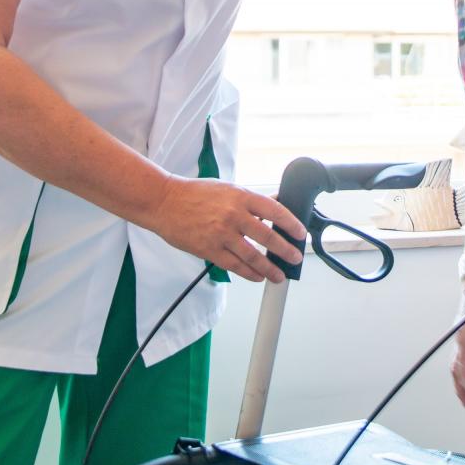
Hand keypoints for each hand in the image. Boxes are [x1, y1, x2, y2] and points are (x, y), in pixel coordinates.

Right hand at [145, 176, 305, 282]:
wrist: (165, 202)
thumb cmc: (196, 193)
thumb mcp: (228, 189)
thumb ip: (250, 201)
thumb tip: (275, 206)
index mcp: (241, 196)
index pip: (275, 211)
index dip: (291, 224)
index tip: (300, 233)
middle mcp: (233, 215)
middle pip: (268, 237)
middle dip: (285, 251)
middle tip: (295, 258)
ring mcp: (221, 234)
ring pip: (253, 256)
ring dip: (269, 268)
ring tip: (279, 275)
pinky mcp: (209, 250)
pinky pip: (235, 265)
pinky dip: (249, 273)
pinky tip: (258, 276)